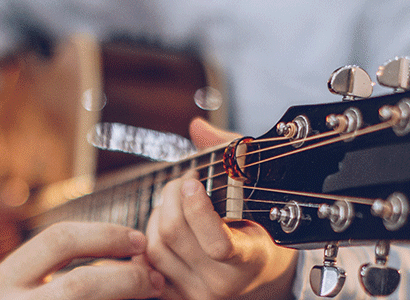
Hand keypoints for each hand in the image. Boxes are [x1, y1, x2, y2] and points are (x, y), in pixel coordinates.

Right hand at [0, 222, 165, 299]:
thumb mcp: (25, 291)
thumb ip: (64, 271)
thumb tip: (135, 251)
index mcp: (4, 280)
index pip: (59, 239)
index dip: (106, 235)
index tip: (139, 241)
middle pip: (81, 284)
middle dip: (128, 278)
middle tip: (154, 279)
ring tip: (152, 294)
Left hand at [141, 118, 297, 299]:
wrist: (261, 273)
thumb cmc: (261, 225)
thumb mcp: (257, 190)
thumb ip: (230, 154)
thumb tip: (198, 127)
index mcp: (250, 258)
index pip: (217, 243)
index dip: (197, 209)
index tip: (193, 180)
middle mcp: (223, 283)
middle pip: (174, 235)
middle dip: (170, 197)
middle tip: (182, 182)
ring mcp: (198, 293)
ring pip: (155, 248)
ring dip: (157, 216)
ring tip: (174, 204)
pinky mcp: (178, 297)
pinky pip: (147, 266)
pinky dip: (148, 241)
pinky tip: (163, 225)